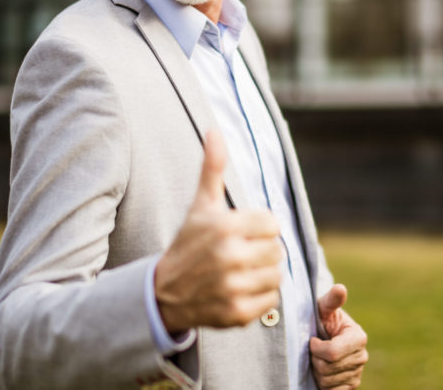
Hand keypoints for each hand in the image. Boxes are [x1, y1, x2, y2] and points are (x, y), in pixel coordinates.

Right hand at [154, 130, 282, 331]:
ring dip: (264, 273)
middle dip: (262, 250)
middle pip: (277, 249)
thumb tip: (214, 129)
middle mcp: (228, 256)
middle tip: (239, 254)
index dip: (259, 228)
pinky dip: (261, 295)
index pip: (272, 223)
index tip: (240, 233)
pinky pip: (271, 299)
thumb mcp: (201, 205)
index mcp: (224, 226)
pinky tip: (240, 289)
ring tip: (241, 271)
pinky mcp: (236, 312)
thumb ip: (212, 167)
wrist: (164, 292)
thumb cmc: (189, 242)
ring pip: (278, 274)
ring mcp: (232, 286)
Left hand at [309, 284, 368, 388]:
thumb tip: (340, 288)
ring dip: (317, 372)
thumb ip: (331, 300)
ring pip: (327, 382)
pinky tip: (323, 372)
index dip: (317, 348)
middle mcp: (362, 357)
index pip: (332, 352)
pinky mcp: (351, 386)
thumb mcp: (324, 309)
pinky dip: (324, 384)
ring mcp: (357, 373)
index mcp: (358, 338)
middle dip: (315, 360)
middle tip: (314, 351)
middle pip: (327, 369)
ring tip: (318, 359)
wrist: (326, 337)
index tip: (313, 340)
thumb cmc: (323, 321)